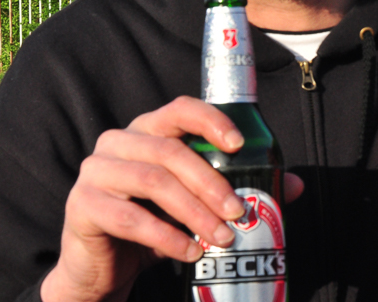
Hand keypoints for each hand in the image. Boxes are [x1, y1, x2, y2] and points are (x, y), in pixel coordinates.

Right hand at [40, 96, 302, 301]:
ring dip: (194, 211)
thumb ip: (238, 189)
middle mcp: (118, 141)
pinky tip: (190, 252)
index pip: (180, 108)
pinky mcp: (82, 205)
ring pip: (153, 182)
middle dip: (212, 183)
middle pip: (171, 151)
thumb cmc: (152, 225)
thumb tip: (295, 185)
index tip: (241, 144)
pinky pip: (128, 216)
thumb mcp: (196, 205)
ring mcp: (96, 171)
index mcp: (147, 130)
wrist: (100, 268)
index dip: (211, 120)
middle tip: (240, 213)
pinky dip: (166, 236)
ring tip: (221, 238)